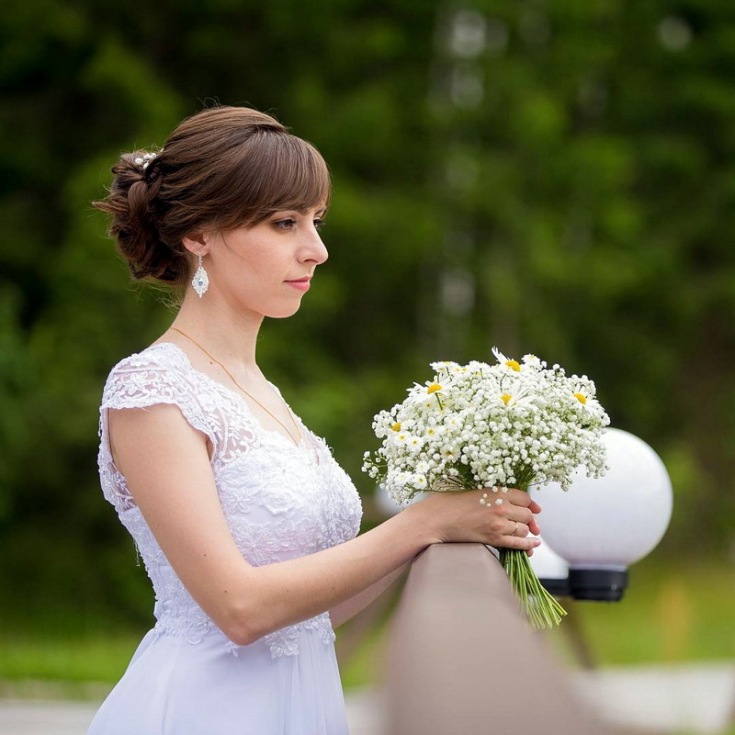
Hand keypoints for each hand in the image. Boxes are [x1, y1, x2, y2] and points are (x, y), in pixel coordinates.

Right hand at [412, 487, 541, 554]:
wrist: (437, 519)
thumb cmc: (450, 501)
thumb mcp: (473, 487)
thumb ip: (494, 489)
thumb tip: (512, 496)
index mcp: (497, 491)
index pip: (525, 498)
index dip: (531, 504)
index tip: (534, 508)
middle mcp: (501, 507)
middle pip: (527, 515)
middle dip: (529, 519)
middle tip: (529, 522)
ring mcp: (498, 524)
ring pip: (523, 529)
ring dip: (525, 531)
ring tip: (524, 531)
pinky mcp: (493, 539)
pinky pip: (518, 543)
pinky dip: (528, 545)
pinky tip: (533, 545)